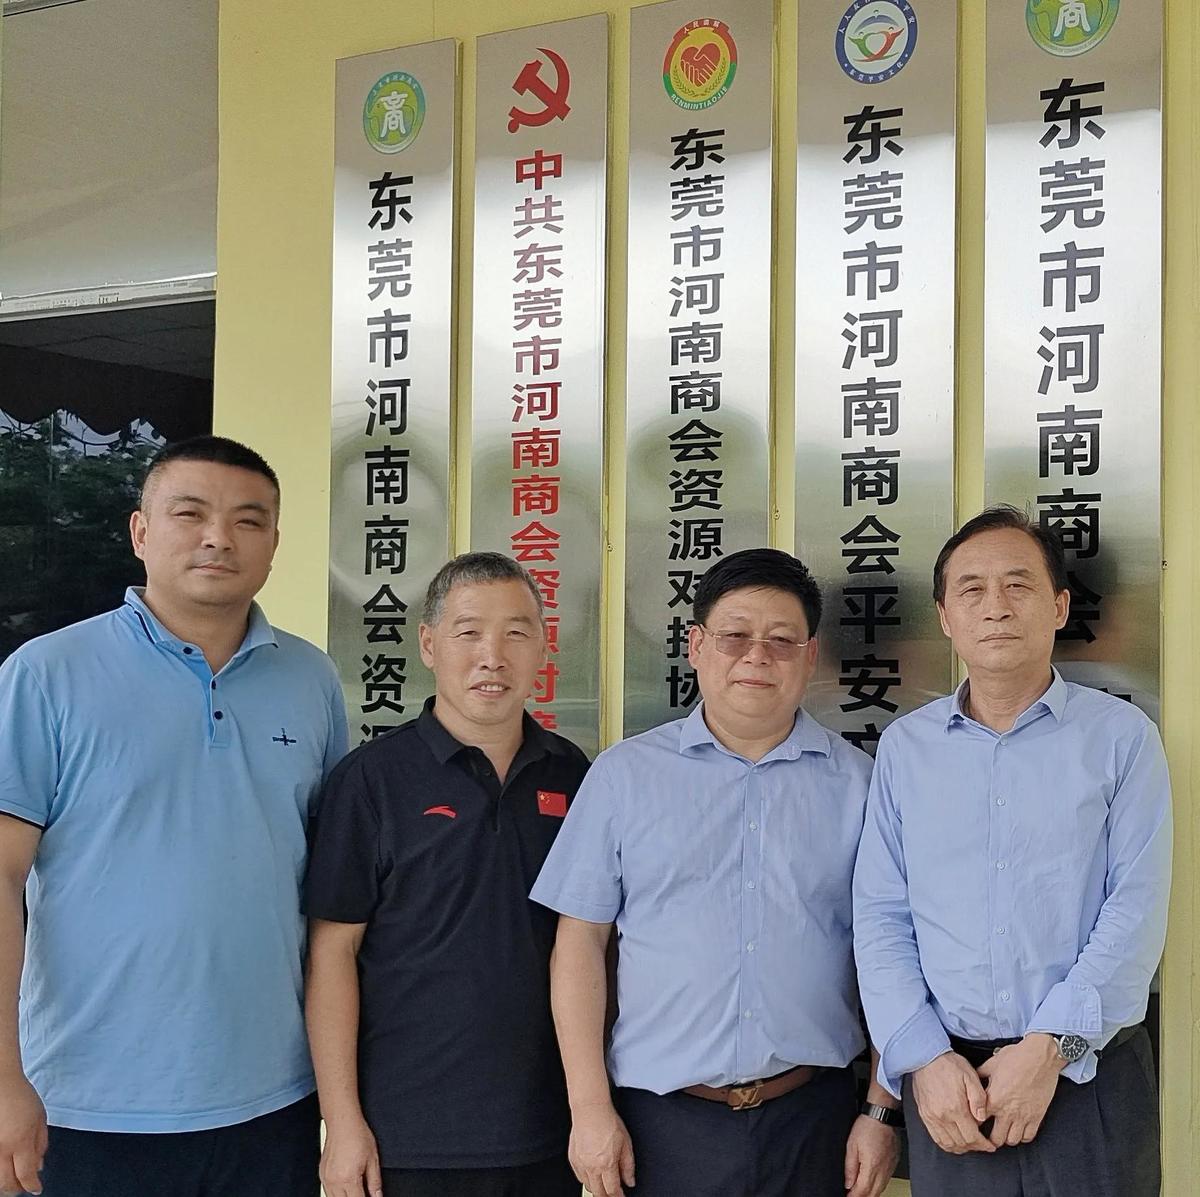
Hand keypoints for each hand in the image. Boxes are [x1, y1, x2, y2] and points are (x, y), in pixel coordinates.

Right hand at [0, 1073, 46, 1195]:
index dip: (32, 1186)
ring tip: (14, 1181)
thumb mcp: (40, 1118)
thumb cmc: (22, 1098)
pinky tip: (4, 1170)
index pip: (25, 1175)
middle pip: (7, 1184)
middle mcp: (1, 1149)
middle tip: (25, 1186)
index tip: (37, 1188)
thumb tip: (39, 1167)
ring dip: (5, 1185)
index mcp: (20, 1141)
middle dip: (18, 1189)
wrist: (1, 1085)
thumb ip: (40, 1144)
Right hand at [318, 1114, 382, 1196]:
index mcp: (349, 1178)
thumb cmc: (357, 1135)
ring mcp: (326, 1178)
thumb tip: (378, 1196)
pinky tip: (345, 1187)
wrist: (342, 1122)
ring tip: (355, 1190)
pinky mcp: (321, 1174)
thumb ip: (375, 1182)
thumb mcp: (373, 1159)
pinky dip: (336, 1193)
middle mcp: (334, 1181)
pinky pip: (327, 1191)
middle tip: (362, 1192)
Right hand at [567, 1101, 634, 1196]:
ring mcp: (581, 1163)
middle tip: (613, 1194)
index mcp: (606, 1163)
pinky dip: (587, 1179)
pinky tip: (594, 1175)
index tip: (622, 1196)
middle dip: (607, 1196)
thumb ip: (628, 1166)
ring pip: (588, 1187)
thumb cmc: (608, 1121)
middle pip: (599, 1193)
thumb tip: (630, 1181)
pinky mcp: (573, 1158)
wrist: (590, 1109)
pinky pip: (580, 1177)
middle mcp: (592, 1166)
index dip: (619, 1196)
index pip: (612, 1190)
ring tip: (604, 1185)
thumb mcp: (626, 1143)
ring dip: (597, 1189)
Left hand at [843, 1114, 899, 1196]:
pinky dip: (878, 1186)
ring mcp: (890, 1169)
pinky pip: (886, 1181)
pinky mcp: (894, 1164)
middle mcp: (883, 1171)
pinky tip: (872, 1184)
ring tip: (859, 1192)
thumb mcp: (851, 1145)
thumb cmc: (867, 1126)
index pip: (862, 1192)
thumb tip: (848, 1184)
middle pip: (873, 1194)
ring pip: (880, 1190)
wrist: (883, 1115)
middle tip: (852, 1195)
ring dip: (870, 1193)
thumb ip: (850, 1167)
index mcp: (871, 1167)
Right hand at [911, 1052, 994, 1154]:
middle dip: (975, 1147)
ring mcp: (931, 1117)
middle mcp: (942, 1116)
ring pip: (948, 1144)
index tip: (990, 1146)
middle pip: (961, 1143)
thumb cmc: (949, 1064)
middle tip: (983, 1144)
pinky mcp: (924, 1115)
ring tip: (970, 1144)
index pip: (972, 1137)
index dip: (984, 1145)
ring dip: (962, 1148)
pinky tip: (955, 1141)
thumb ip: (979, 1099)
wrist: (925, 1056)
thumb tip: (982, 1119)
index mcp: (956, 1107)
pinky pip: (936, 1138)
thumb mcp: (970, 1076)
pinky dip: (947, 1144)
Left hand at [978, 1034, 1061, 1147]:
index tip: (976, 1122)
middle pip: (996, 1138)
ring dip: (1007, 1138)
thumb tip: (973, 1080)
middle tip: (990, 1134)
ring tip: (1004, 1131)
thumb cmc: (1015, 1057)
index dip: (976, 1123)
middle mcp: (1007, 1111)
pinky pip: (1029, 1137)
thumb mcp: (991, 1064)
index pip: (979, 1121)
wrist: (1039, 1057)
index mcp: (993, 1098)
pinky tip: (1019, 1129)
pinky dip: (1023, 1136)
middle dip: (991, 1138)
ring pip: (1012, 1141)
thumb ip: (980, 1075)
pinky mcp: (1037, 1117)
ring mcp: (1023, 1116)